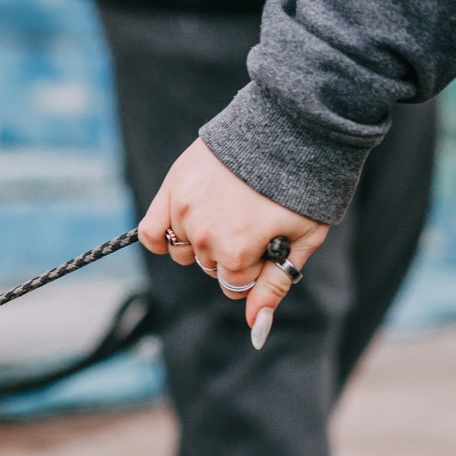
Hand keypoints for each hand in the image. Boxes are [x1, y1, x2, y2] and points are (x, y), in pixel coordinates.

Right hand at [138, 139, 329, 340]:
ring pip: (183, 251)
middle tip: (253, 222)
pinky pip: (151, 231)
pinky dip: (162, 238)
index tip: (268, 244)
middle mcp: (204, 235)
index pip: (234, 285)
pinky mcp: (173, 188)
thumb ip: (274, 286)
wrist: (293, 126)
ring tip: (228, 212)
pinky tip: (183, 230)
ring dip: (201, 242)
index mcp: (236, 253)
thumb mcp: (302, 240)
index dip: (254, 269)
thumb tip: (255, 329)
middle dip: (230, 255)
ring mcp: (185, 211)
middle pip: (208, 267)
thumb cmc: (305, 186)